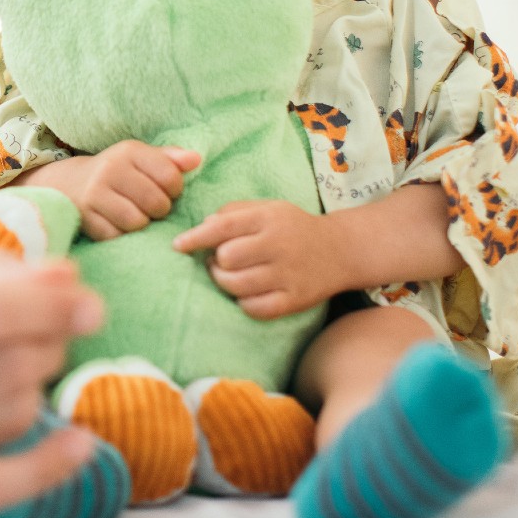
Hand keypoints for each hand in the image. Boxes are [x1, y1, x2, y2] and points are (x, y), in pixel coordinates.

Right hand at [0, 247, 104, 510]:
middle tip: (45, 331)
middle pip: (7, 366)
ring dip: (36, 385)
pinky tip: (77, 441)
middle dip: (46, 342)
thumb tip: (65, 280)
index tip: (87, 302)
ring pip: (11, 413)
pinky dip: (47, 465)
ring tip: (24, 366)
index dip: (48, 307)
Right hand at [13, 141, 201, 240]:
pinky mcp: (85, 217)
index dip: (175, 190)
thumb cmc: (117, 172)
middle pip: (157, 203)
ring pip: (138, 222)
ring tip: (134, 215)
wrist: (69, 184)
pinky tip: (117, 224)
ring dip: (141, 224)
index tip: (166, 191)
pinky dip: (121, 234)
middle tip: (149, 207)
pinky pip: (117, 236)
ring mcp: (95, 194)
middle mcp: (111, 169)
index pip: (171, 177)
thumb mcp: (141, 158)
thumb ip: (171, 159)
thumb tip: (197, 159)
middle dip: (159, 210)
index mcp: (129, 151)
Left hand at [172, 200, 346, 319]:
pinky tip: (247, 293)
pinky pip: (255, 308)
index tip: (177, 246)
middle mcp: (279, 244)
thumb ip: (232, 213)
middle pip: (227, 258)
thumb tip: (201, 228)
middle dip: (215, 262)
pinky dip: (243, 303)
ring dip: (225, 282)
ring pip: (237, 286)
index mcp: (268, 218)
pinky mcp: (296, 299)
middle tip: (219, 261)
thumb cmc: (291, 227)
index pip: (224, 226)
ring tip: (229, 276)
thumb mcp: (266, 208)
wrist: (340, 249)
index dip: (195, 237)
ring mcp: (288, 274)